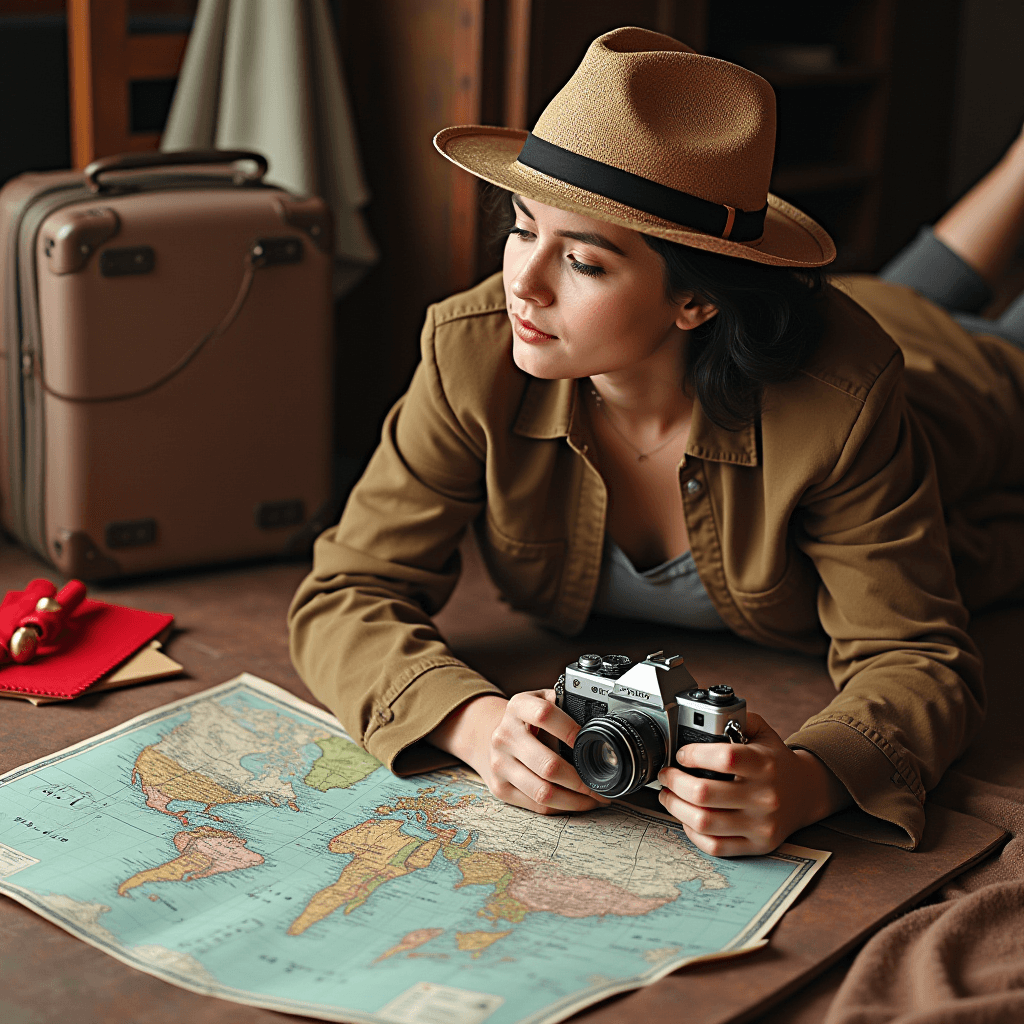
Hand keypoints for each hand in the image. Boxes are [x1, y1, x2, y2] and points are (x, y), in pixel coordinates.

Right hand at [428, 691, 610, 814]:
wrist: (487, 736)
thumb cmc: (525, 720)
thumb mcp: (538, 700)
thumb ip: (563, 703)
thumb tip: (599, 719)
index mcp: (517, 707)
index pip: (544, 714)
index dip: (570, 729)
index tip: (590, 740)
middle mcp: (504, 736)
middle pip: (548, 765)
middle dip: (581, 779)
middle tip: (601, 783)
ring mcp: (500, 764)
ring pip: (543, 791)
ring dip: (575, 799)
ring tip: (594, 798)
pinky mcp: (500, 788)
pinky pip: (537, 805)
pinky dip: (562, 807)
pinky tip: (576, 802)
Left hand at [657, 713, 850, 856]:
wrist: (807, 792)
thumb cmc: (776, 761)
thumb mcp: (763, 732)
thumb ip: (737, 718)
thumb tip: (705, 715)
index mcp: (765, 765)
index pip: (724, 759)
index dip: (694, 754)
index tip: (681, 753)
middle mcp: (764, 796)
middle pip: (704, 793)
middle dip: (674, 781)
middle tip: (666, 774)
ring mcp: (761, 824)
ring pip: (704, 822)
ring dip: (676, 807)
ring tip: (668, 795)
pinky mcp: (757, 845)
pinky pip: (715, 846)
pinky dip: (692, 832)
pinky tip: (687, 818)